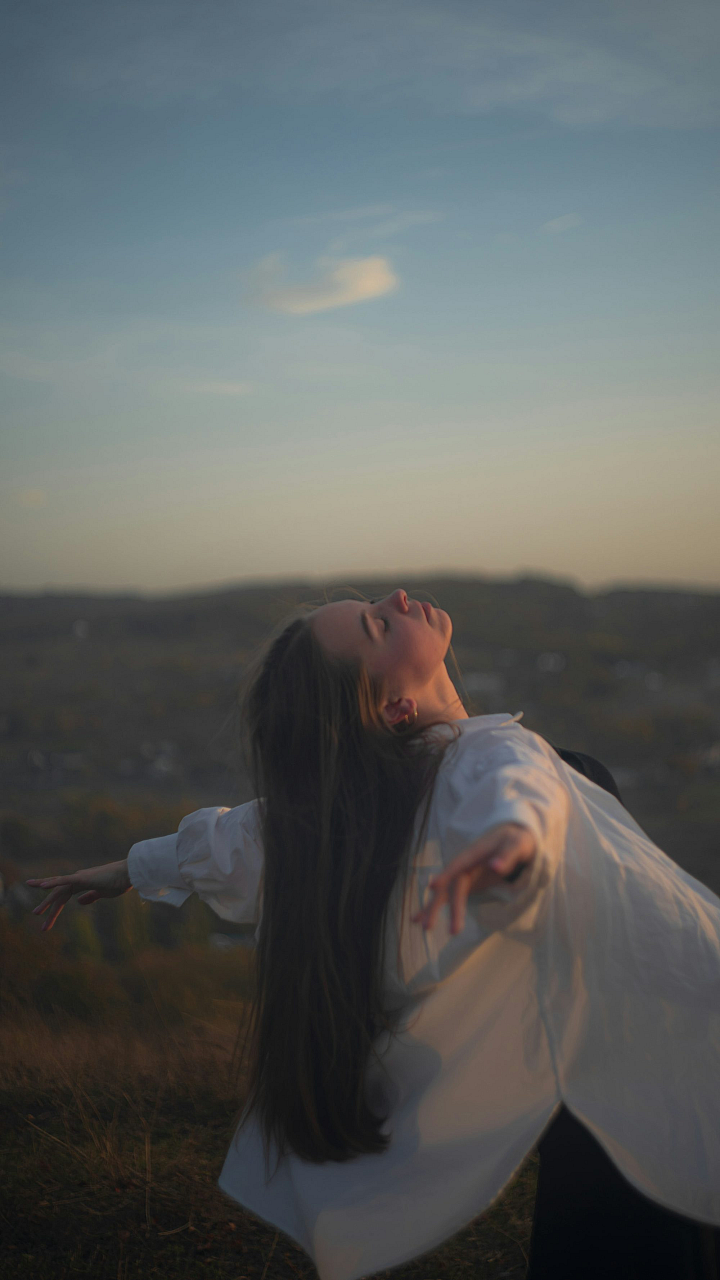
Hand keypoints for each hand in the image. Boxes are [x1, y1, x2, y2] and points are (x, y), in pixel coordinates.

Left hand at [26, 860, 131, 931]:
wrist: (128, 873)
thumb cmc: (119, 882)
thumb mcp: (103, 893)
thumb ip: (90, 897)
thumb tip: (78, 902)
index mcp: (82, 883)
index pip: (63, 897)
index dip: (54, 909)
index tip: (46, 923)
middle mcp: (77, 879)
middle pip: (58, 894)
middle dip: (47, 907)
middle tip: (37, 918)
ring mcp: (79, 877)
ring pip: (58, 890)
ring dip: (46, 901)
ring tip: (36, 913)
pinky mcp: (83, 877)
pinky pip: (65, 881)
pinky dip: (53, 883)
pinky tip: (42, 887)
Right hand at [411, 822, 536, 935]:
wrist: (511, 840)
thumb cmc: (515, 842)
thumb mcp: (517, 844)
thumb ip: (507, 855)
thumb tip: (495, 867)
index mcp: (475, 852)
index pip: (459, 864)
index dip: (446, 874)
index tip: (433, 886)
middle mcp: (464, 864)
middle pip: (450, 884)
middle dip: (439, 904)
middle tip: (430, 925)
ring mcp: (462, 874)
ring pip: (445, 892)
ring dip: (433, 908)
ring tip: (423, 927)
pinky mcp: (464, 883)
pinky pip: (448, 896)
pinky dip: (434, 906)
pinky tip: (420, 919)